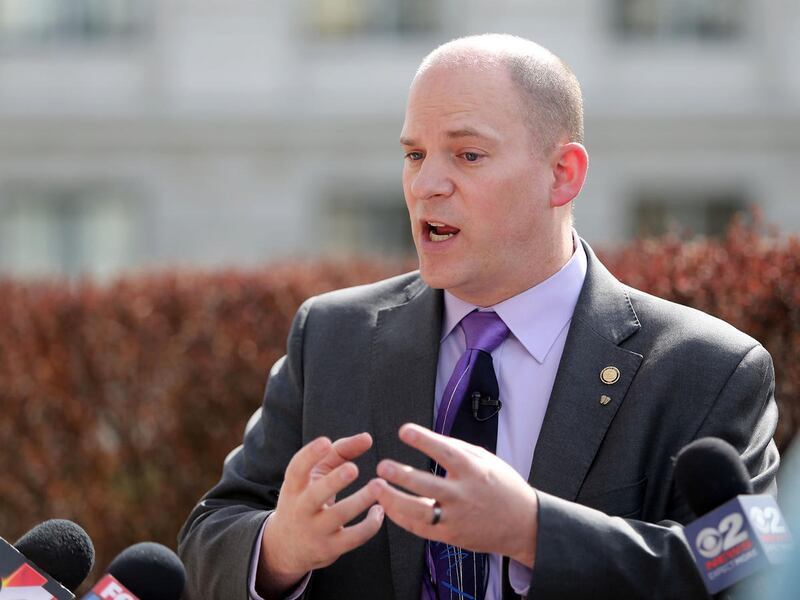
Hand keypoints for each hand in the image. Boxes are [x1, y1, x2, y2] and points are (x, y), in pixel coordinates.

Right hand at [257, 433, 383, 597]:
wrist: (287, 546)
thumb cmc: (307, 498)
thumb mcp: (315, 475)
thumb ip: (339, 452)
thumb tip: (367, 438)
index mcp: (294, 487)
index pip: (296, 469)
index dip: (309, 455)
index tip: (326, 442)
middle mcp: (300, 509)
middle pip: (315, 495)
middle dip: (334, 482)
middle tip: (353, 468)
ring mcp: (314, 530)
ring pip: (339, 516)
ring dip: (360, 501)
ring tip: (379, 484)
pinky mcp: (329, 549)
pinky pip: (353, 538)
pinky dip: (370, 525)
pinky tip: (380, 509)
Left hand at [369, 423, 537, 566]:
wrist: (523, 524)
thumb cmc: (503, 486)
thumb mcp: (487, 460)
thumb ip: (457, 449)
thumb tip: (427, 439)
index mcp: (474, 471)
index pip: (446, 453)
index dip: (425, 441)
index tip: (404, 431)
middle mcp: (464, 495)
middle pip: (428, 486)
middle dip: (403, 476)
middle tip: (381, 466)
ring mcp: (456, 518)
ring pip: (419, 512)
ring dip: (394, 500)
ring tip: (375, 488)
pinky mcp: (450, 536)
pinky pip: (420, 528)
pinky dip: (401, 518)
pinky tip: (386, 506)